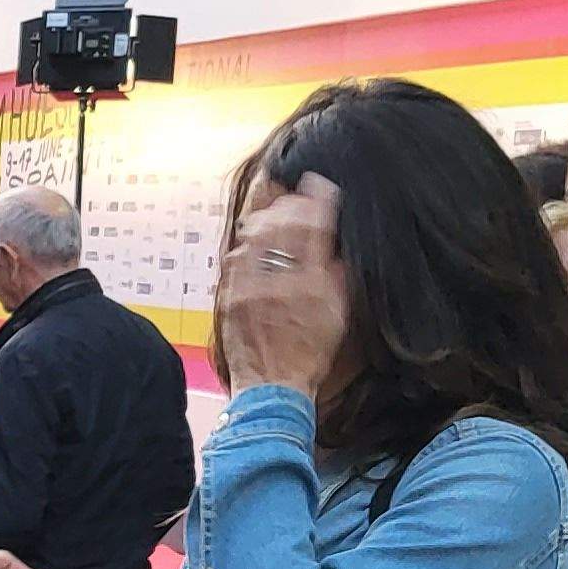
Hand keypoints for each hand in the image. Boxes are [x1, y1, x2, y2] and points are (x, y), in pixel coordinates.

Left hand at [217, 173, 348, 395]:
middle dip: (288, 202)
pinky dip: (245, 242)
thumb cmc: (310, 353)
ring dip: (264, 216)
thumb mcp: (337, 313)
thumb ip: (336, 277)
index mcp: (310, 282)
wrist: (273, 385)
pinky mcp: (229, 296)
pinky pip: (235, 258)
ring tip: (271, 205)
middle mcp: (278, 280)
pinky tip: (250, 235)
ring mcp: (249, 287)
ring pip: (254, 237)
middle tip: (293, 190)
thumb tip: (332, 249)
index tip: (318, 183)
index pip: (314, 227)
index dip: (316, 200)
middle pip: (280, 226)